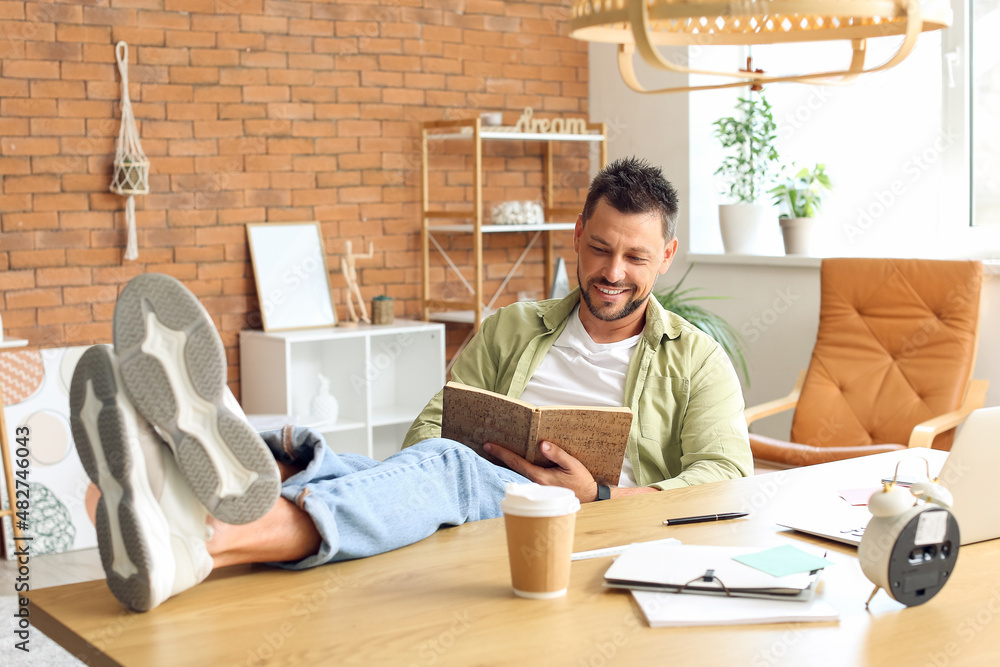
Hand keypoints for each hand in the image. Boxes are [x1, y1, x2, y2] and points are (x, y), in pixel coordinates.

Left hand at [484, 441, 598, 502]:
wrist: (589, 498)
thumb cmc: (582, 481)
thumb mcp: (573, 465)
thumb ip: (558, 454)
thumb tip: (542, 444)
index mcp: (541, 477)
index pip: (517, 463)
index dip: (502, 453)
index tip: (488, 445)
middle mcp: (535, 484)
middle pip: (512, 469)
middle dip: (498, 458)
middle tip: (485, 446)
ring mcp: (536, 489)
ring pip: (516, 475)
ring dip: (505, 464)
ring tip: (493, 453)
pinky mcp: (539, 490)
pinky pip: (523, 478)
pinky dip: (515, 470)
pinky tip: (511, 463)